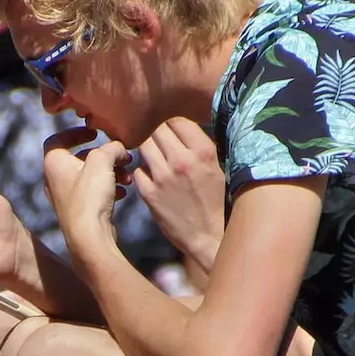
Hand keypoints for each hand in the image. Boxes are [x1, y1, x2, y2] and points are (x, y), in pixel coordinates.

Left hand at [43, 126, 127, 258]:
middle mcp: (56, 180)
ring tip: (127, 175)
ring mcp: (67, 198)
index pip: (58, 139)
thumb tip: (119, 147)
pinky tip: (123, 191)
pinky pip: (94, 193)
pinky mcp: (80, 212)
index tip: (94, 132)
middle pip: (80, 158)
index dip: (76, 133)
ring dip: (110, 172)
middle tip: (120, 155)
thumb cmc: (89, 198)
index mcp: (54, 163)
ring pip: (90, 177)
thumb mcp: (102, 162)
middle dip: (103, 156)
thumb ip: (111, 147)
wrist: (90, 238)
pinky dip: (109, 188)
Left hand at [134, 118, 224, 274]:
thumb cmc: (213, 200)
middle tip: (160, 142)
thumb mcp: (216, 168)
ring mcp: (163, 177)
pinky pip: (138, 169)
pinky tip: (152, 177)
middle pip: (157, 129)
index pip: (177, 120)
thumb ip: (199, 145)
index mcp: (203, 151)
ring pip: (143, 146)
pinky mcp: (149, 193)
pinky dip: (143, 171)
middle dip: (157, 133)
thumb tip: (183, 126)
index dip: (171, 123)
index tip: (171, 129)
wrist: (206, 235)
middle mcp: (182, 160)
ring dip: (148, 150)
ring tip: (155, 158)